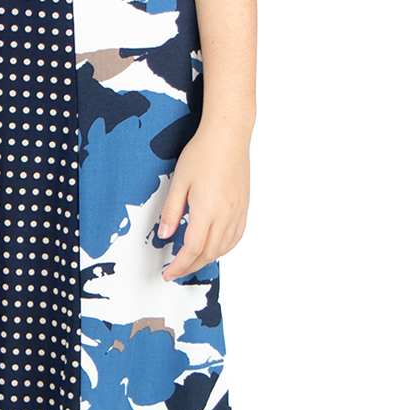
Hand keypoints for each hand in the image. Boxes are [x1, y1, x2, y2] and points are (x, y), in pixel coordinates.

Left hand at [154, 121, 249, 278]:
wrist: (228, 136)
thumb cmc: (203, 153)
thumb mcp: (179, 181)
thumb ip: (172, 211)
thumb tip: (166, 235)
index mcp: (207, 210)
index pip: (193, 249)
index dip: (180, 265)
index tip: (168, 273)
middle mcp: (226, 215)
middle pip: (209, 253)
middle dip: (191, 267)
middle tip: (176, 271)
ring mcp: (238, 212)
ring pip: (224, 248)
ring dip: (207, 260)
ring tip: (191, 262)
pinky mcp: (244, 207)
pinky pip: (236, 237)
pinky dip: (223, 248)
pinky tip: (214, 248)